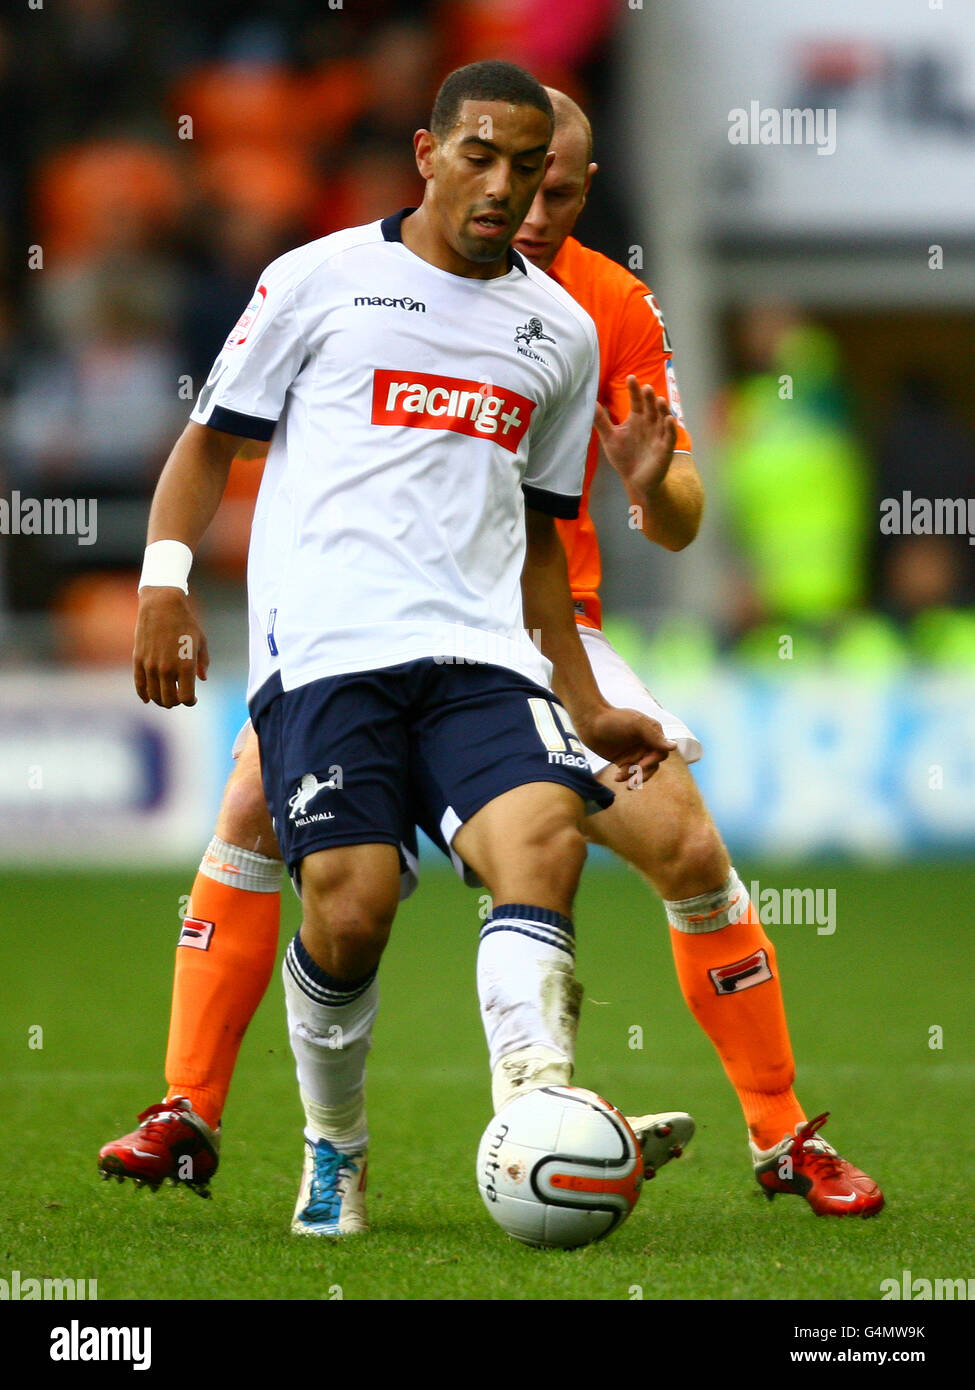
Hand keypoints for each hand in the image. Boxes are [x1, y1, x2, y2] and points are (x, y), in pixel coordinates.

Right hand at [134, 588, 208, 707]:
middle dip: (176, 702)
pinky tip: (148, 699)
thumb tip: (202, 679)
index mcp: (185, 665)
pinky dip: (144, 695)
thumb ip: (202, 663)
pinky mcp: (138, 660)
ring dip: (161, 700)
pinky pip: (139, 685)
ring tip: (167, 696)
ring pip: (154, 696)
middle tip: (180, 696)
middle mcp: (167, 668)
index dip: (190, 701)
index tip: (193, 698)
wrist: (162, 605)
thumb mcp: (201, 641)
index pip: (186, 698)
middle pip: (169, 700)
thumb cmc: (185, 622)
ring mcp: (150, 665)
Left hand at [575, 703, 675, 783]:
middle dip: (644, 773)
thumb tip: (674, 746)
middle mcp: (646, 744)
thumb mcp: (635, 724)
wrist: (589, 721)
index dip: (653, 760)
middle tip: (633, 781)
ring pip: (641, 771)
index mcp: (653, 733)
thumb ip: (654, 736)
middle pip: (653, 765)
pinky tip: (617, 777)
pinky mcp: (622, 760)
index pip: (661, 752)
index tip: (641, 764)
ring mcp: (634, 752)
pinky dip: (625, 777)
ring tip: (624, 782)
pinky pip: (629, 773)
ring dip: (635, 777)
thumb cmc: (613, 719)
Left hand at [594, 376, 677, 498]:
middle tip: (646, 388)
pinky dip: (670, 428)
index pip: (636, 400)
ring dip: (662, 409)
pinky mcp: (666, 448)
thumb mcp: (609, 438)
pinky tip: (669, 420)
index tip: (630, 378)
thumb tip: (590, 403)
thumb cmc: (624, 457)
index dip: (634, 390)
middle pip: (650, 407)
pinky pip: (670, 436)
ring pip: (663, 418)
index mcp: (637, 418)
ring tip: (659, 400)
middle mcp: (650, 423)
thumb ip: (601, 421)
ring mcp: (659, 435)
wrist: (635, 481)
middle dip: (649, 398)